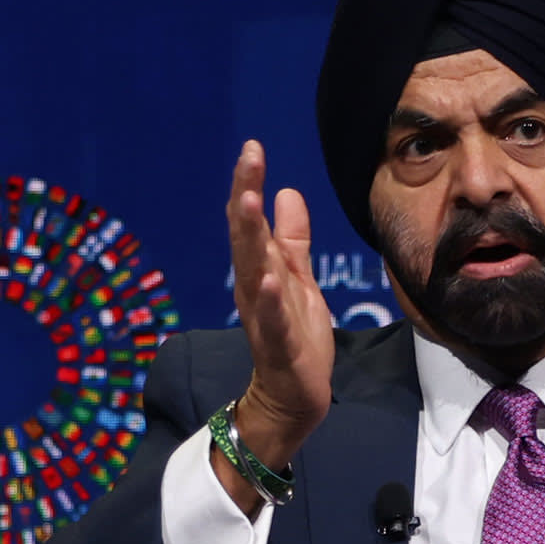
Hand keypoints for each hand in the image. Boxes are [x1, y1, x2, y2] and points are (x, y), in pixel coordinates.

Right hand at [218, 138, 336, 491]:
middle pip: (246, 236)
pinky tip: (269, 277)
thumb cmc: (295, 336)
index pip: (251, 221)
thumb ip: (293, 239)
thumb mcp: (299, 279)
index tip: (252, 147)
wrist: (292, 396)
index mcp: (260, 269)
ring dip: (251, 237)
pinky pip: (273, 318)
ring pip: (253, 270)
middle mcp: (254, 287)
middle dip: (246, 195)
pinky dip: (270, 298)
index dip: (250, 183)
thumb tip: (287, 192)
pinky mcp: (280, 344)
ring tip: (251, 202)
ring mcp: (264, 315)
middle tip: (248, 158)